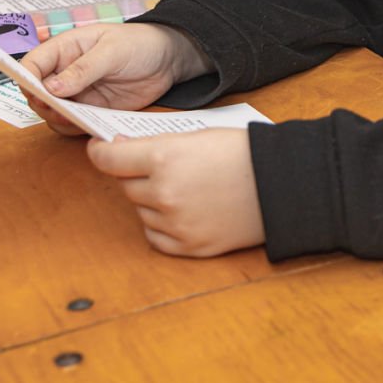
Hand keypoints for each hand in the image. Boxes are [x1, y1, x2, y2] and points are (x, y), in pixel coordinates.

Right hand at [18, 23, 207, 135]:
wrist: (169, 59)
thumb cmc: (139, 43)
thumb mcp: (112, 50)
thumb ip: (83, 68)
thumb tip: (53, 87)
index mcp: (65, 49)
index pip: (33, 64)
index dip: (26, 78)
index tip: (33, 91)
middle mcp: (66, 73)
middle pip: (37, 93)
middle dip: (42, 103)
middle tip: (57, 109)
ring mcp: (78, 94)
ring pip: (53, 113)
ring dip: (58, 119)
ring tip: (73, 118)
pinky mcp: (93, 111)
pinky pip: (76, 124)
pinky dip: (77, 128)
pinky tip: (88, 126)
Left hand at [87, 128, 264, 255]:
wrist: (283, 185)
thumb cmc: (244, 153)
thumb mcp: (197, 135)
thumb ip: (156, 146)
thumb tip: (121, 151)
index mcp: (164, 158)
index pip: (110, 159)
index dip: (101, 153)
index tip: (99, 150)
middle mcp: (164, 193)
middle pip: (126, 186)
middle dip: (136, 176)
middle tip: (157, 168)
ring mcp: (176, 223)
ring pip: (141, 211)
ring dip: (152, 200)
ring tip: (183, 188)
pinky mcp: (189, 246)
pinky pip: (156, 237)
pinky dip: (162, 225)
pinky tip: (182, 211)